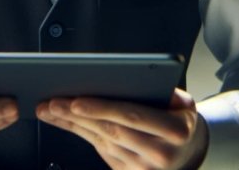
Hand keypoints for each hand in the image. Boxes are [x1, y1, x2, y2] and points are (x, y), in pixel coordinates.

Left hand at [37, 89, 208, 169]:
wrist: (188, 156)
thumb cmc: (180, 122)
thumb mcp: (184, 103)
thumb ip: (166, 91)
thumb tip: (135, 77)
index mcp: (175, 131)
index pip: (133, 117)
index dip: (103, 109)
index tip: (77, 101)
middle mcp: (159, 154)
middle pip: (111, 131)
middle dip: (78, 116)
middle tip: (53, 102)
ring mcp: (143, 169)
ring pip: (100, 141)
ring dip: (72, 124)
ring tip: (49, 108)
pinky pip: (99, 150)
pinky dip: (80, 133)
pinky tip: (63, 121)